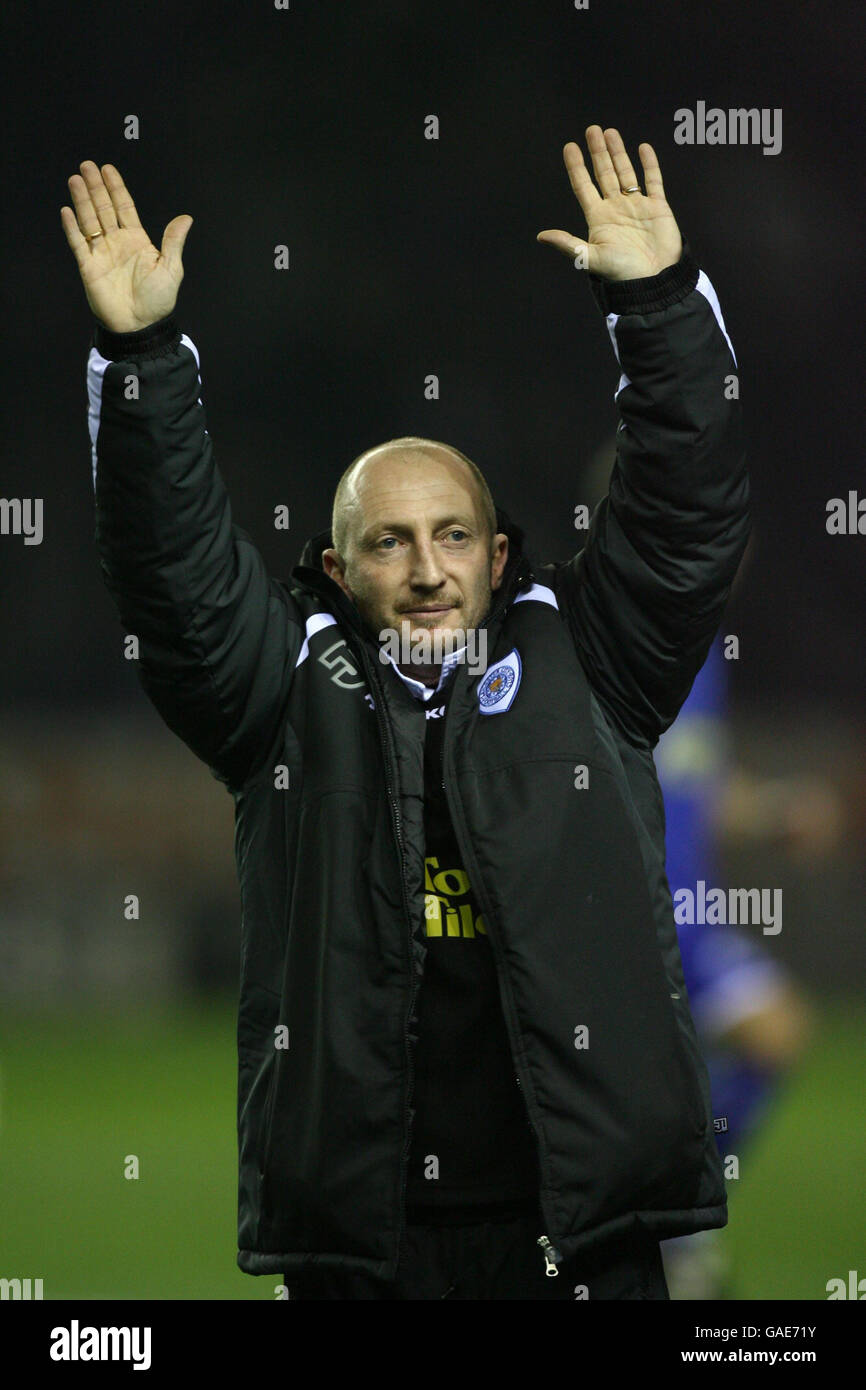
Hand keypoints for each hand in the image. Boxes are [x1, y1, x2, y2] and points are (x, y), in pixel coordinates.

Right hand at [61, 162, 192, 332]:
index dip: (116, 188)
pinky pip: (78, 243)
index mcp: (137, 240)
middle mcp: (117, 243)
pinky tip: (67, 211)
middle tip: (87, 165)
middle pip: (104, 208)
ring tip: (76, 179)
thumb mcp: (171, 269)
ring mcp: (101, 254)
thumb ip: (173, 242)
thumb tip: (186, 218)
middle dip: (96, 187)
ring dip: (82, 200)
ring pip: (89, 221)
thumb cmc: (158, 301)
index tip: (107, 169)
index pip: (124, 208)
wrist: (140, 326)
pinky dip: (72, 228)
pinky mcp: (88, 267)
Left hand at [537, 126, 681, 280]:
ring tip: (610, 133)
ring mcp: (637, 206)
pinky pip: (653, 180)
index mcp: (598, 218)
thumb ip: (568, 244)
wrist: (654, 280)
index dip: (576, 167)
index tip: (569, 147)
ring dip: (618, 153)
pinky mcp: (657, 207)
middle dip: (598, 152)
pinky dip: (649, 165)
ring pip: (626, 173)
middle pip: (604, 174)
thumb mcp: (591, 257)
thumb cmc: (622, 272)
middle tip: (591, 130)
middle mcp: (615, 208)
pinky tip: (643, 148)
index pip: (583, 187)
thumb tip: (541, 236)